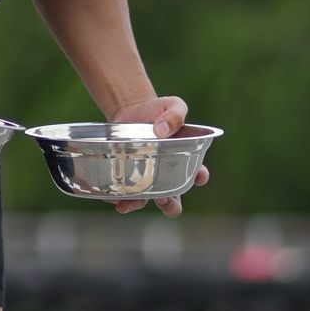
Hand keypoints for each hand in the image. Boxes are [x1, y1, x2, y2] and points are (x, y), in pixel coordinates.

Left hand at [108, 93, 210, 216]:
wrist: (131, 111)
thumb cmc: (158, 110)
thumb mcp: (172, 105)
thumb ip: (174, 114)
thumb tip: (162, 130)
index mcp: (184, 160)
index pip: (197, 174)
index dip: (199, 178)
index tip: (198, 176)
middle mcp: (166, 176)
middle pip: (173, 202)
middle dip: (169, 204)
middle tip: (161, 197)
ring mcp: (146, 180)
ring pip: (144, 203)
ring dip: (136, 205)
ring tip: (126, 205)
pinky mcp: (127, 179)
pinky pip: (122, 195)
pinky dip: (116, 197)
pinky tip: (110, 194)